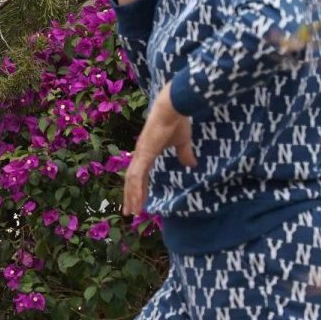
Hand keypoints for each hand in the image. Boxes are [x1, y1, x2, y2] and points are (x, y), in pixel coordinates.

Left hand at [123, 87, 194, 216]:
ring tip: (132, 212)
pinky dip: (136, 189)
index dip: (139, 188)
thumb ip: (185, 154)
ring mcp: (140, 153)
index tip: (139, 201)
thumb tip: (191, 165)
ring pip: (132, 181)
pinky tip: (136, 201)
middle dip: (130, 197)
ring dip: (132, 197)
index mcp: (146, 151)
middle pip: (132, 180)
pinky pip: (138, 175)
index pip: (140, 174)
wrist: (173, 106)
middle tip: (129, 213)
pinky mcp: (144, 153)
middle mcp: (140, 154)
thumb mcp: (183, 142)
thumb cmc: (177, 121)